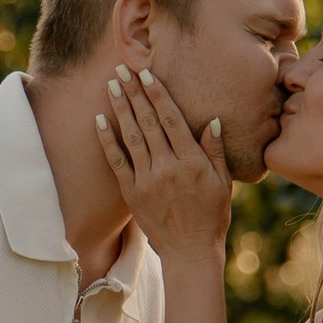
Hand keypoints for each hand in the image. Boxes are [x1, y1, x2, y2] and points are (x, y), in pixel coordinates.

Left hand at [95, 66, 234, 253]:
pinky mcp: (132, 194)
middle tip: (122, 69)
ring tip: (112, 85)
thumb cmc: (212, 216)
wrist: (190, 252)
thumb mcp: (223, 183)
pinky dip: (107, 140)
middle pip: (148, 122)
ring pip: (131, 136)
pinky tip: (99, 119)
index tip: (146, 74)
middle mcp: (167, 168)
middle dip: (134, 93)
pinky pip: (117, 162)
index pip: (171, 120)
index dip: (157, 94)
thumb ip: (216, 151)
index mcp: (192, 162)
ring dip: (120, 108)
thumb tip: (212, 120)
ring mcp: (147, 181)